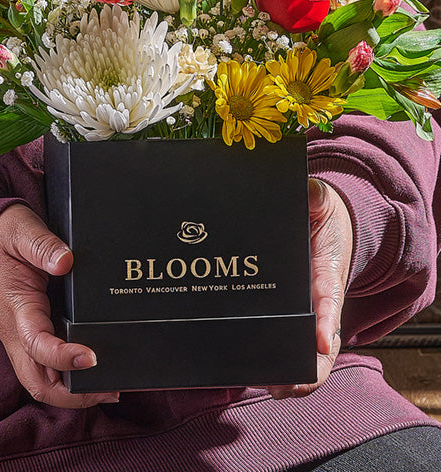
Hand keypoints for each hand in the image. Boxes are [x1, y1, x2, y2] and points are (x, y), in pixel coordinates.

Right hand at [0, 203, 119, 407]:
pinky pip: (44, 366)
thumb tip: (66, 262)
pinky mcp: (27, 334)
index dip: (63, 356)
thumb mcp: (21, 230)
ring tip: (109, 387)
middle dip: (72, 394)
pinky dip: (67, 376)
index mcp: (15, 307)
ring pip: (40, 380)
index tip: (93, 356)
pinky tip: (94, 371)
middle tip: (109, 389)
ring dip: (71, 391)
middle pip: (37, 381)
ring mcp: (19, 337)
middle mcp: (15, 331)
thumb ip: (43, 246)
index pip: (36, 343)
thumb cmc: (1, 236)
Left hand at [269, 178, 352, 399]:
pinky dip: (269, 362)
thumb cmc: (321, 218)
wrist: (320, 225)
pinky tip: (247, 374)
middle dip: (307, 370)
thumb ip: (316, 196)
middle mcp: (317, 303)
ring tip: (267, 386)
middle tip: (286, 384)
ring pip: (301, 353)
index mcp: (326, 276)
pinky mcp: (282, 315)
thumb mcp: (321, 203)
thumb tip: (309, 191)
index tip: (322, 340)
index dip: (327, 323)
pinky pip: (279, 343)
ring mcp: (302, 313)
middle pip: (319, 346)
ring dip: (286, 374)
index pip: (330, 303)